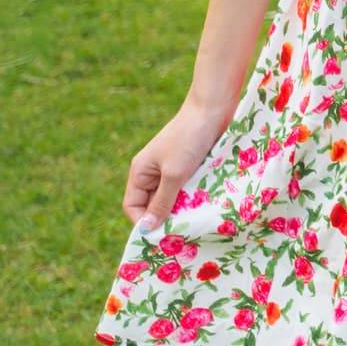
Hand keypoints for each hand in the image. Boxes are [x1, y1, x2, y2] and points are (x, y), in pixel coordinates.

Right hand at [122, 98, 231, 237]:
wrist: (213, 108)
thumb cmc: (189, 139)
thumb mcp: (174, 174)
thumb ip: (161, 202)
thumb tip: (145, 230)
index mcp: (140, 172)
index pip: (133, 206)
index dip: (144, 222)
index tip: (162, 237)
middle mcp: (153, 172)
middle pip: (154, 205)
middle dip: (167, 218)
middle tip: (183, 233)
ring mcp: (173, 169)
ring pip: (174, 198)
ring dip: (184, 208)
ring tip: (196, 220)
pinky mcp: (191, 166)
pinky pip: (188, 189)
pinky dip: (195, 197)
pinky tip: (206, 205)